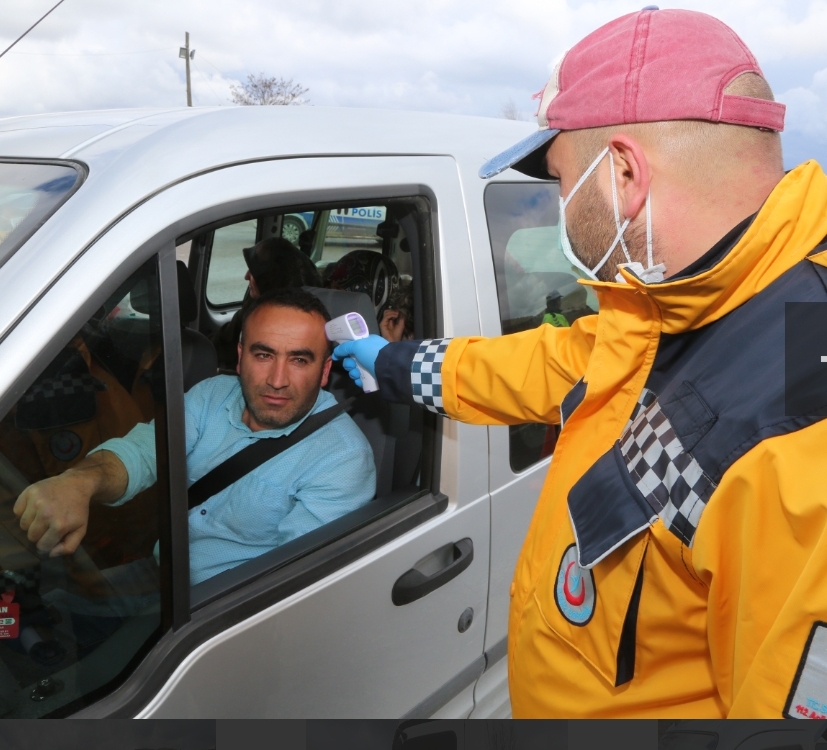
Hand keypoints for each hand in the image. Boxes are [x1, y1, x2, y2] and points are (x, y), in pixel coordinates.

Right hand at [11, 450, 126, 556]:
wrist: (77, 485)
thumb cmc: (78, 509)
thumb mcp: (81, 529)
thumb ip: (69, 547)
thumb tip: (50, 554)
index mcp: (60, 525)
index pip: (42, 545)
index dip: (47, 542)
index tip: (53, 534)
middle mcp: (46, 514)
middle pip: (31, 536)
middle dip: (39, 533)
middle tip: (49, 523)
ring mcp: (36, 502)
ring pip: (23, 525)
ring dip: (31, 522)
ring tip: (43, 514)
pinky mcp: (29, 492)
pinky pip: (17, 511)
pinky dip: (24, 511)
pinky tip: (36, 507)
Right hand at [332, 335, 388, 387]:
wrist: (388, 367)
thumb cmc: (372, 352)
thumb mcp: (357, 345)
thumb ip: (345, 347)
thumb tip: (335, 352)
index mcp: (367, 343)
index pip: (352, 347)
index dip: (344, 351)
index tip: (337, 356)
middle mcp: (369, 354)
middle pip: (352, 360)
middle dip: (349, 364)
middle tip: (352, 365)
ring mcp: (371, 367)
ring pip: (355, 371)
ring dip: (353, 372)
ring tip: (357, 374)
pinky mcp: (373, 378)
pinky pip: (361, 379)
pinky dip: (359, 380)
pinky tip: (360, 380)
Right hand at [379, 309, 405, 341]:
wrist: (394, 340)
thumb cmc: (397, 334)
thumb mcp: (401, 324)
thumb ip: (401, 318)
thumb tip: (400, 312)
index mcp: (390, 321)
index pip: (390, 312)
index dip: (394, 311)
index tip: (399, 312)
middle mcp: (386, 320)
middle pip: (387, 311)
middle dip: (393, 311)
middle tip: (398, 313)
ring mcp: (384, 322)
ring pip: (386, 312)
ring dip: (392, 312)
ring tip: (397, 314)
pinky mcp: (382, 324)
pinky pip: (386, 316)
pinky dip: (391, 315)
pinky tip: (395, 316)